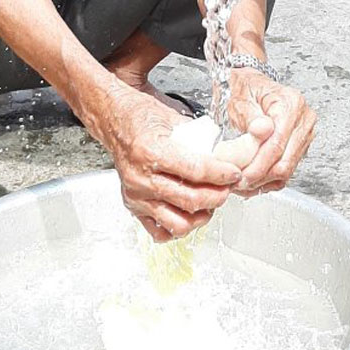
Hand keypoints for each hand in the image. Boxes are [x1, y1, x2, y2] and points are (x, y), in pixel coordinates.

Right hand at [101, 87, 243, 241]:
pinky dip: (179, 227)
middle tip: (227, 188)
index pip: (196, 170)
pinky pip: (160, 231)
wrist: (115, 121)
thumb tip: (224, 156)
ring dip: (201, 215)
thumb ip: (198, 141)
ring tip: (210, 203)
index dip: (221, 174)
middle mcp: (141, 177)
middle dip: (217, 195)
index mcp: (151, 151)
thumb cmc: (141, 117)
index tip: (234, 173)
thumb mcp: (173, 120)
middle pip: (190, 199)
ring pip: (178, 222)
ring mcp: (136, 195)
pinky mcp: (133, 207)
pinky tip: (189, 214)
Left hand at [226, 68, 315, 194]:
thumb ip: (250, 116)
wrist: (251, 84)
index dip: (259, 164)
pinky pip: (288, 169)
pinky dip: (270, 179)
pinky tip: (255, 180)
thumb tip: (263, 130)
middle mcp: (303, 118)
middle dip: (261, 176)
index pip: (278, 143)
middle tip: (240, 183)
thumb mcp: (240, 98)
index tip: (242, 175)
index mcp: (290, 103)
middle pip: (285, 160)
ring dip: (264, 180)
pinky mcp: (301, 145)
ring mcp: (305, 133)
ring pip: (288, 169)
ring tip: (244, 182)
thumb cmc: (245, 88)